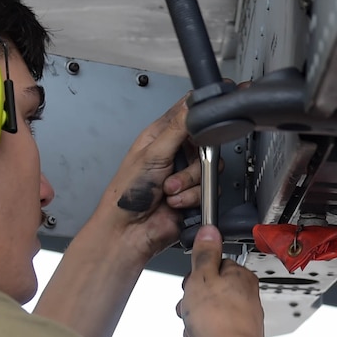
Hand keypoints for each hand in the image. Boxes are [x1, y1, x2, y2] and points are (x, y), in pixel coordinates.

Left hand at [86, 97, 204, 259]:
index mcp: (161, 136)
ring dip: (188, 183)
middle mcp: (175, 153)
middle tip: (173, 168)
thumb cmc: (127, 193)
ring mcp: (185, 174)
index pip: (187, 113)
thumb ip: (177, 127)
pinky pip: (208, 190)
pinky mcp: (194, 194)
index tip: (208, 115)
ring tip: (168, 190)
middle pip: (205, 143)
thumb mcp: (152, 154)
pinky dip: (191, 197)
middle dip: (191, 162)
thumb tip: (192, 104)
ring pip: (209, 168)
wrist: (129, 231)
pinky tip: (174, 201)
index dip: (200, 110)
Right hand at [177, 226, 266, 336]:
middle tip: (190, 311)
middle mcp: (243, 299)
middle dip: (190, 308)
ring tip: (197, 334)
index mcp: (240, 277)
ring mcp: (238, 323)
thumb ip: (204, 254)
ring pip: (202, 321)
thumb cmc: (220, 322)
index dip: (195, 277)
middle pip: (205, 296)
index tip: (190, 285)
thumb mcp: (202, 278)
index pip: (213, 267)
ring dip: (192, 330)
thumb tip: (209, 231)